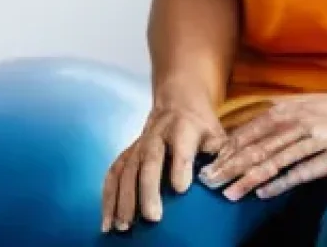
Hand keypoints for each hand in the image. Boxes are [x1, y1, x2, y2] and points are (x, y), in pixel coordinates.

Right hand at [101, 82, 225, 232]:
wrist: (177, 101)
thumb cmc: (200, 126)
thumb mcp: (216, 133)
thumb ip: (220, 154)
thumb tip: (218, 180)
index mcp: (183, 128)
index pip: (181, 146)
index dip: (180, 165)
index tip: (180, 188)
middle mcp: (156, 135)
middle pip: (149, 160)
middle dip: (148, 189)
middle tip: (151, 217)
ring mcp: (138, 144)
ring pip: (126, 169)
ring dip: (123, 197)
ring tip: (124, 225)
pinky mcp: (128, 153)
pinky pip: (114, 173)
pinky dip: (108, 197)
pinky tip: (107, 220)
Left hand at [197, 88, 326, 201]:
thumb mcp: (298, 106)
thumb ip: (272, 118)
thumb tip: (243, 130)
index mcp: (282, 111)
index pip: (246, 134)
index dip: (225, 151)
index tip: (206, 165)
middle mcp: (293, 124)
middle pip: (254, 149)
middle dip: (228, 167)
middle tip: (207, 182)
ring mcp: (312, 141)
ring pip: (273, 162)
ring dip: (248, 179)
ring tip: (229, 193)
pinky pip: (301, 173)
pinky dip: (281, 184)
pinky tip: (264, 194)